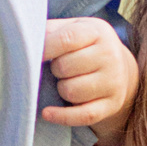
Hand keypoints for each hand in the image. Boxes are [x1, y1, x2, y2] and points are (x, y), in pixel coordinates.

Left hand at [43, 18, 139, 145]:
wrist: (120, 68)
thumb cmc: (85, 46)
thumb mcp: (73, 28)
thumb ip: (50, 30)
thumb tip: (26, 40)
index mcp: (97, 31)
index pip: (66, 39)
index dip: (45, 49)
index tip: (31, 55)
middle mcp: (110, 54)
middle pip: (65, 67)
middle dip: (55, 70)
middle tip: (59, 68)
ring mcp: (113, 81)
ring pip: (71, 91)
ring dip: (61, 89)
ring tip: (67, 82)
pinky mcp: (112, 104)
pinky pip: (83, 115)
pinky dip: (62, 116)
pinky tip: (47, 113)